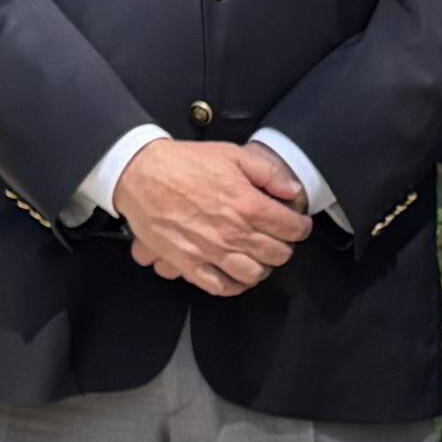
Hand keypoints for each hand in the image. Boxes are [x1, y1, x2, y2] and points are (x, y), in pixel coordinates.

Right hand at [114, 135, 312, 296]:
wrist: (141, 175)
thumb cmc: (185, 164)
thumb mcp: (233, 154)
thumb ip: (269, 172)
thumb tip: (292, 191)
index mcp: (247, 205)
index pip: (291, 228)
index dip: (300, 227)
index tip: (298, 224)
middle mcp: (232, 233)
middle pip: (277, 254)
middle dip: (285, 246)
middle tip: (280, 238)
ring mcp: (211, 252)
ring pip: (254, 274)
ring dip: (263, 267)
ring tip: (260, 256)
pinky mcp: (189, 264)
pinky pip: (221, 287)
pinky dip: (235, 285)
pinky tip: (238, 275)